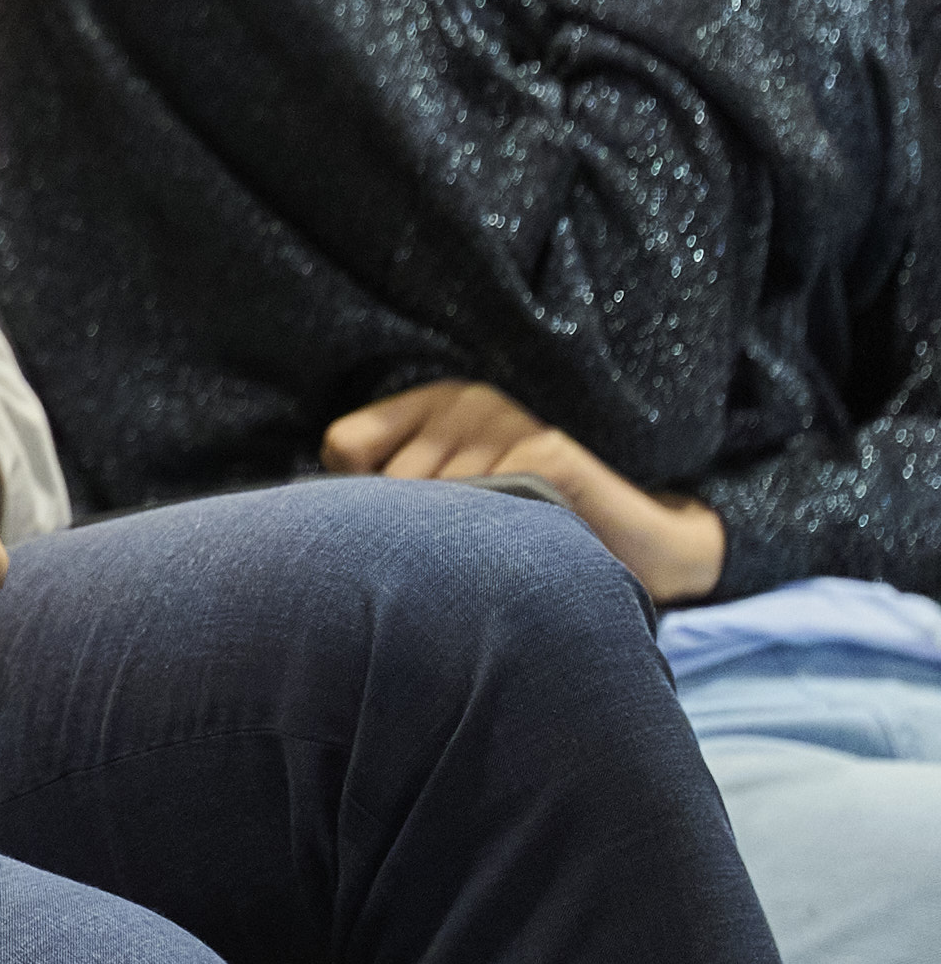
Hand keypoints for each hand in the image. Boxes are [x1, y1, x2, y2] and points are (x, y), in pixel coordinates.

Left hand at [326, 377, 727, 604]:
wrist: (641, 537)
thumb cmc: (528, 523)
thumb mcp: (456, 493)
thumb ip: (396, 493)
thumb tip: (323, 521)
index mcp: (432, 403)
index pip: (343, 444)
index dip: (354, 497)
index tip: (390, 530)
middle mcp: (466, 400)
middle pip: (383, 483)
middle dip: (402, 534)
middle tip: (445, 563)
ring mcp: (508, 420)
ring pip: (428, 501)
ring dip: (449, 548)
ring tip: (484, 561)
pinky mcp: (547, 452)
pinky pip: (483, 505)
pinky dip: (491, 542)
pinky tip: (515, 551)